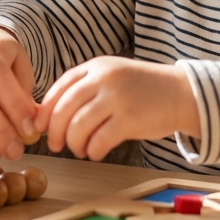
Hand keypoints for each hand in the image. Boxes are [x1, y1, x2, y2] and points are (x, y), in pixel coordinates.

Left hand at [35, 57, 201, 160]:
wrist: (179, 93)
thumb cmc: (141, 90)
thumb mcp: (111, 78)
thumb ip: (85, 89)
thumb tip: (50, 116)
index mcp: (95, 67)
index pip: (59, 88)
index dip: (46, 110)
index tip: (40, 126)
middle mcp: (104, 78)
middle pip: (64, 108)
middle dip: (55, 131)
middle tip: (56, 145)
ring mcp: (117, 97)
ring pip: (78, 126)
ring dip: (74, 143)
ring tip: (80, 149)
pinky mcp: (130, 119)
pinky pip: (99, 140)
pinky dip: (92, 150)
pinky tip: (95, 153)